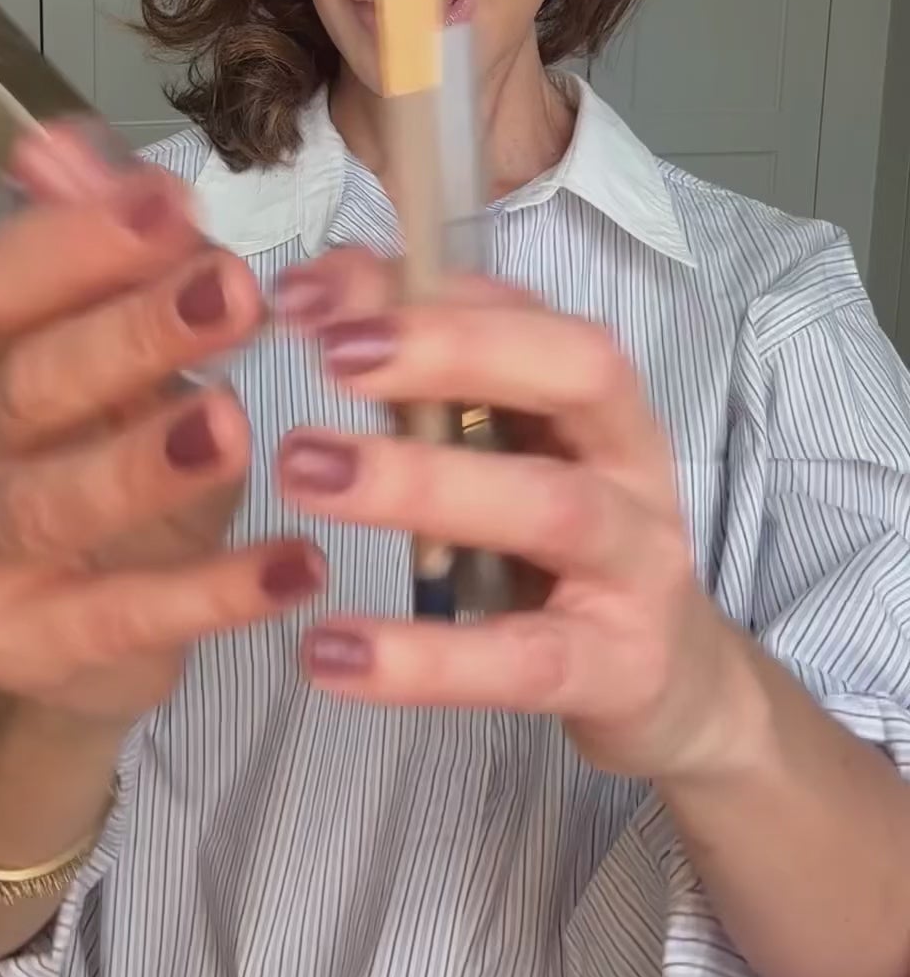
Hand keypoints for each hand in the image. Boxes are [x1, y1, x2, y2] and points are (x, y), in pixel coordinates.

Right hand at [0, 124, 323, 723]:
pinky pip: (118, 618)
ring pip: (52, 502)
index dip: (75, 239)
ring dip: (144, 464)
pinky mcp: (32, 640)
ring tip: (238, 430)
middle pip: (33, 380)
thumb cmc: (136, 459)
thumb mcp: (149, 346)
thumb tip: (60, 138)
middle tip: (235, 293)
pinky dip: (210, 594)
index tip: (173, 203)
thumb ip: (124, 245)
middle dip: (133, 332)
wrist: (91, 633)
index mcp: (12, 353)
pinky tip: (295, 567)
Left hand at [276, 248, 746, 782]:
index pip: (527, 309)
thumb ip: (427, 386)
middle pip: (574, 374)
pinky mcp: (617, 668)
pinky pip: (521, 661)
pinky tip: (328, 651)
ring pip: (548, 507)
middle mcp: (632, 462)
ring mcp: (637, 564)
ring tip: (306, 471)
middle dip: (452, 350)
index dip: (423, 291)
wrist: (671, 685)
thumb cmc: (563, 551)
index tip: (312, 291)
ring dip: (422, 482)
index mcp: (599, 398)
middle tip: (330, 354)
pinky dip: (424, 659)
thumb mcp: (505, 457)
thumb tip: (325, 297)